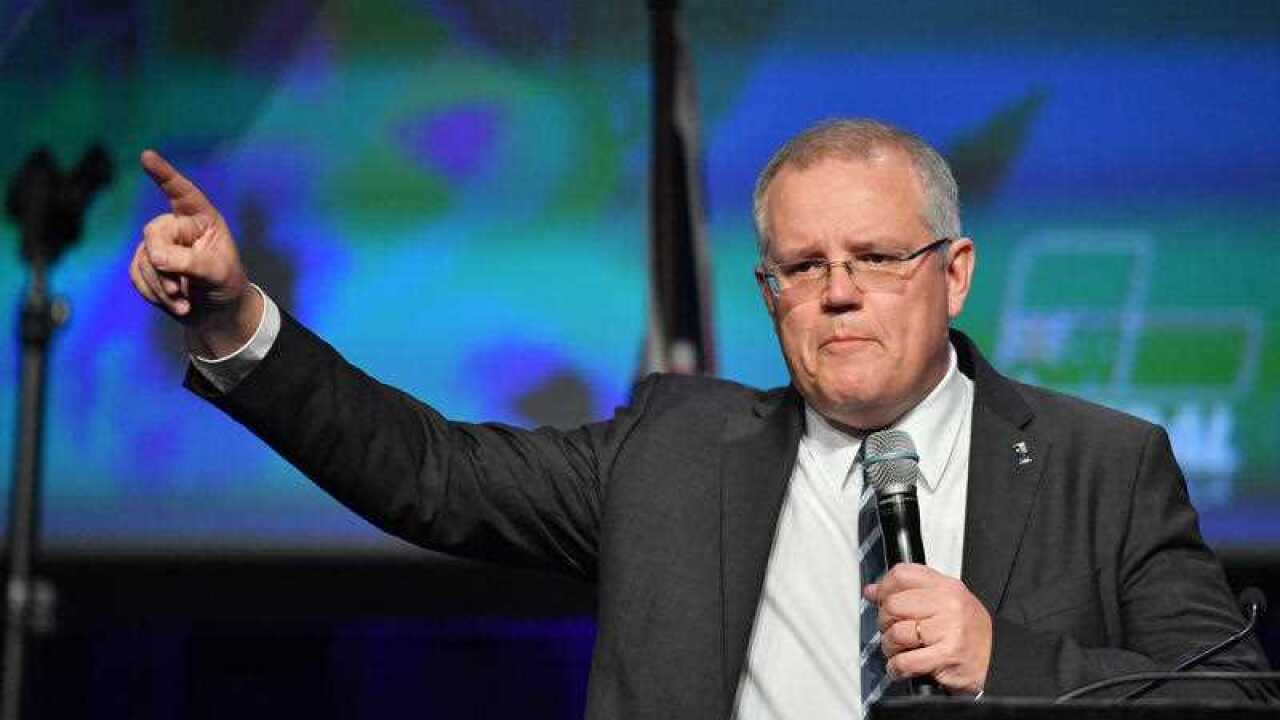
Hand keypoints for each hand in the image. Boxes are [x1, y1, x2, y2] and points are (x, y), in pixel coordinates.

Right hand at [130, 150, 259, 356]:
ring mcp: (159, 245)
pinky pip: (136, 275)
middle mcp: (178, 226)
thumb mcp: (217, 273)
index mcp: (202, 219)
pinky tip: (175, 303)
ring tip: (184, 300)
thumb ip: (189, 262)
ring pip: (144, 260)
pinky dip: (153, 294)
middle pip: (153, 234)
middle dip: (163, 264)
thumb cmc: (225, 284)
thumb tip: (154, 256)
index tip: (147, 156)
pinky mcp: (145, 264)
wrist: (216, 311)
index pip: (182, 192)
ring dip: (161, 287)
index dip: (164, 174)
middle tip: (179, 287)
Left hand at [863, 563, 991, 694]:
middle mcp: (948, 603)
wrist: (997, 660)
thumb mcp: (943, 602)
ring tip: (899, 651)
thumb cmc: (968, 632)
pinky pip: (906, 660)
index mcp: (946, 586)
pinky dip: (897, 667)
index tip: (882, 601)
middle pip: (893, 605)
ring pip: (896, 633)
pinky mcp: (947, 654)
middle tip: (892, 632)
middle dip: (885, 623)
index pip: (901, 574)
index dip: (884, 589)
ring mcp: (948, 628)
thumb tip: (872, 591)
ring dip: (890, 648)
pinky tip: (901, 667)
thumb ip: (909, 593)